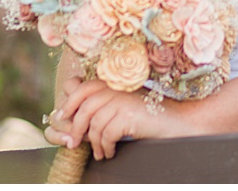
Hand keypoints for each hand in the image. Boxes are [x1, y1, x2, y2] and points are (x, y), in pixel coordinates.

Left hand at [46, 80, 187, 159]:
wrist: (174, 122)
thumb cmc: (147, 116)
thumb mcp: (122, 106)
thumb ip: (102, 103)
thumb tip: (72, 113)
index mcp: (112, 84)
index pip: (81, 87)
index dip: (69, 102)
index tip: (62, 117)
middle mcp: (116, 89)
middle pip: (84, 108)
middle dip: (76, 128)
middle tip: (73, 143)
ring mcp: (122, 101)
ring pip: (94, 124)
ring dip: (94, 143)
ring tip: (100, 153)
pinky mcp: (128, 115)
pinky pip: (106, 134)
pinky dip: (105, 147)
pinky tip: (110, 152)